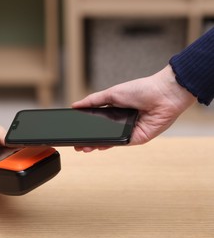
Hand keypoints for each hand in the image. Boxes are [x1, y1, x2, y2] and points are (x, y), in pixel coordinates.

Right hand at [72, 65, 195, 151]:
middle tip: (76, 144)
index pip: (96, 121)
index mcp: (114, 110)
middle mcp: (120, 122)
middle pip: (100, 133)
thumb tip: (75, 105)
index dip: (84, 126)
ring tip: (83, 147)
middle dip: (87, 139)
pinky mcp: (136, 138)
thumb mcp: (111, 93)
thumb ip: (93, 101)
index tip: (73, 130)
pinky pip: (119, 143)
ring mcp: (127, 131)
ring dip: (95, 145)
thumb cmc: (141, 90)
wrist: (163, 94)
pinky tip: (98, 146)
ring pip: (108, 140)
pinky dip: (109, 145)